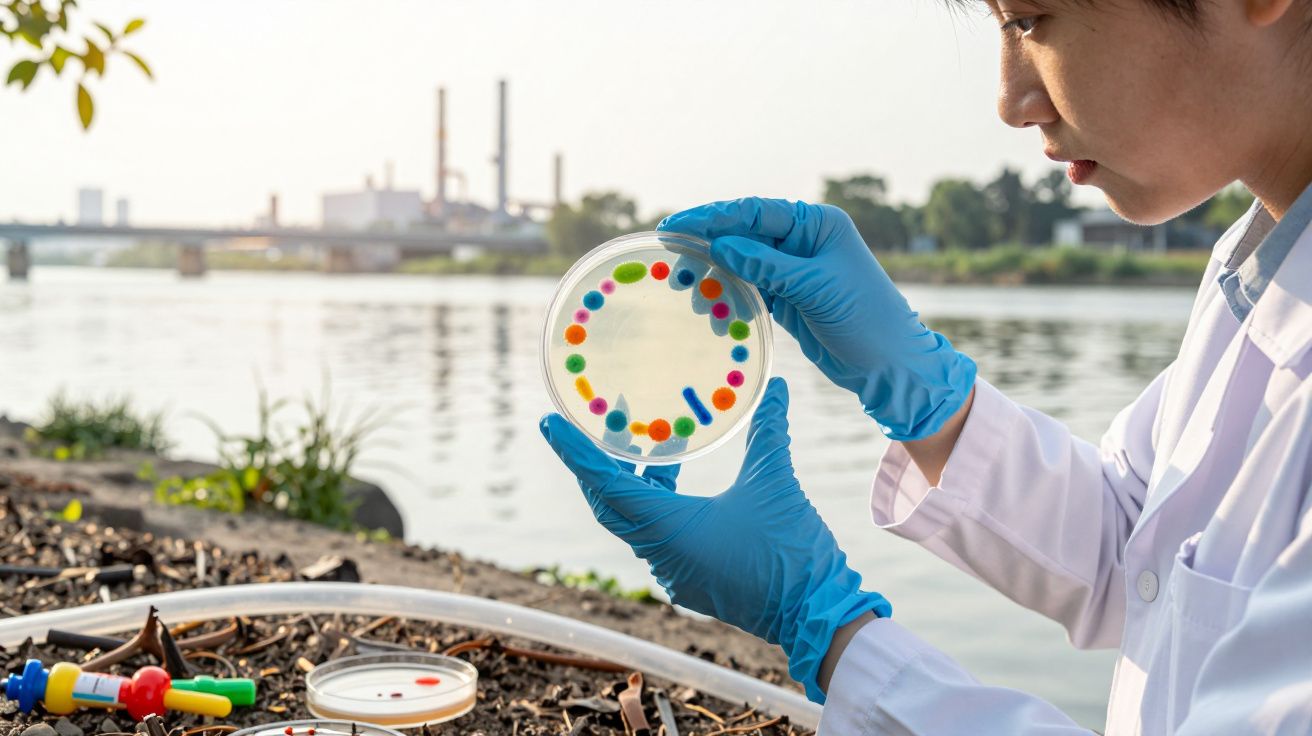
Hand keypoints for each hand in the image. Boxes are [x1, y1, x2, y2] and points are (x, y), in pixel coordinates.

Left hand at [539, 378, 890, 702]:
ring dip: (637, 481)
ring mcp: (675, 571)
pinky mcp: (692, 579)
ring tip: (655, 442)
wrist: (815, 616)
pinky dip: (658, 504)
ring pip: (635, 519)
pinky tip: (679, 480)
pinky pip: (657, 536)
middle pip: (609, 503)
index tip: (548, 423)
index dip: (575, 451)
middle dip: (600, 461)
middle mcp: (660, 553)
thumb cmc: (790, 552)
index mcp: (667, 530)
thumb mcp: (775, 482)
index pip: (604, 484)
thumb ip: (768, 432)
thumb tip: (775, 387)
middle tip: (600, 421)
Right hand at [659, 198, 976, 440]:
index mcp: (817, 225)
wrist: (890, 365)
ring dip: (713, 274)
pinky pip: (749, 288)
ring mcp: (794, 269)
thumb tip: (719, 245)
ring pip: (741, 262)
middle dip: (706, 245)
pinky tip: (709, 309)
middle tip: (668, 254)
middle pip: (743, 234)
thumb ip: (767, 265)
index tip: (676, 225)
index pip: (755, 212)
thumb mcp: (815, 288)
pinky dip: (728, 296)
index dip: (713, 216)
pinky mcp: (788, 297)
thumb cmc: (865, 319)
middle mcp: (803, 241)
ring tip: (687, 290)